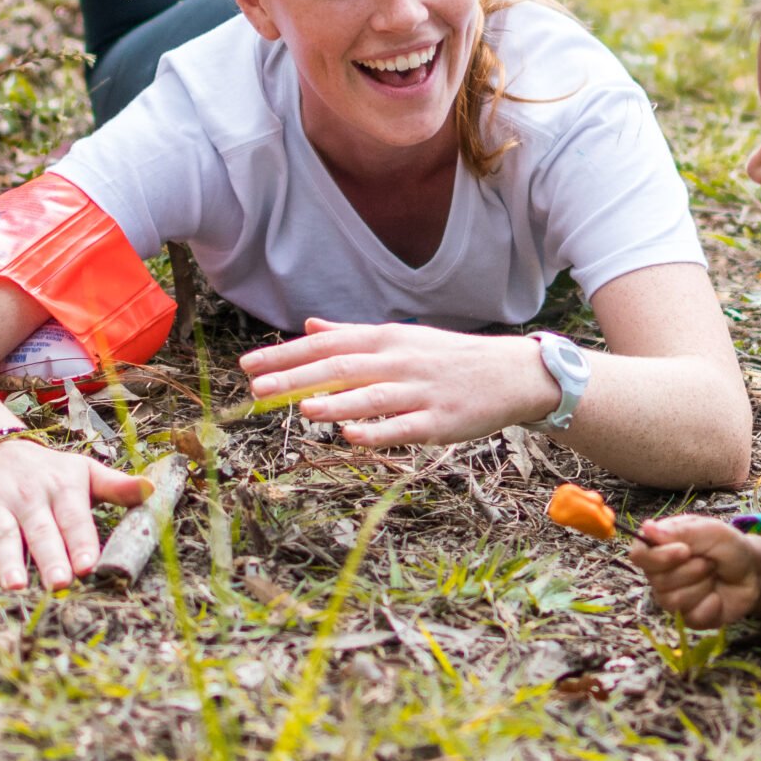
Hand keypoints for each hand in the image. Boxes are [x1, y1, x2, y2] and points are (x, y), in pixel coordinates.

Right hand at [0, 437, 150, 590]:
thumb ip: (117, 487)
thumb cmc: (47, 471)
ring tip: (15, 585)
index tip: (90, 565)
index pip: (74, 517)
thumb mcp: (84, 472)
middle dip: (49, 556)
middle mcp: (29, 496)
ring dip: (7, 560)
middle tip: (59, 584)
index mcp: (62, 487)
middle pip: (40, 529)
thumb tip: (154, 490)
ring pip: (3, 534)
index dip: (81, 541)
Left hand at [238, 318, 558, 447]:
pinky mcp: (440, 421)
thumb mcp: (400, 338)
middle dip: (297, 377)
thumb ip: (353, 335)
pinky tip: (349, 435)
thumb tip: (309, 325)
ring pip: (371, 396)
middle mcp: (400, 361)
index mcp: (387, 339)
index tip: (250, 365)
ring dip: (334, 402)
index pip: (328, 344)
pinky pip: (404, 427)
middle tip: (257, 388)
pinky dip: (376, 431)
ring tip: (299, 407)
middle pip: (342, 367)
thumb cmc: (448, 358)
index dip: (287, 354)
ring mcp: (421, 392)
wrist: (510, 374)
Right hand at [629, 516, 760, 628]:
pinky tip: (717, 596)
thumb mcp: (710, 530)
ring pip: (674, 600)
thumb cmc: (728, 546)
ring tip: (713, 576)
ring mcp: (672, 598)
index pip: (639, 555)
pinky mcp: (688, 618)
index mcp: (660, 547)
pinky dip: (711, 604)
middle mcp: (660, 574)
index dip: (658, 557)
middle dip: (691, 570)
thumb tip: (647, 529)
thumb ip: (680, 531)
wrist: (752, 571)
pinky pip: (691, 616)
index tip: (684, 551)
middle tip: (710, 562)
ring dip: (702, 585)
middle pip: (657, 580)